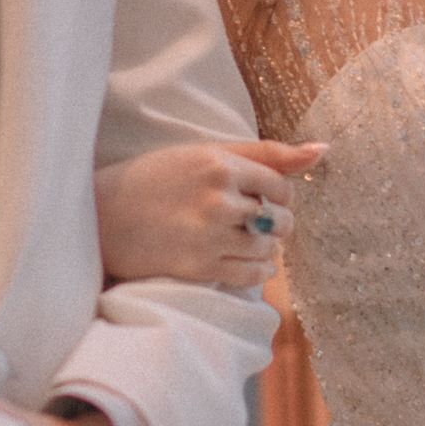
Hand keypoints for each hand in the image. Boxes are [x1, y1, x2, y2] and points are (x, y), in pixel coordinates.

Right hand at [96, 140, 322, 288]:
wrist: (100, 216)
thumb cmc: (155, 178)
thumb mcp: (204, 152)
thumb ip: (264, 152)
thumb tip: (324, 149)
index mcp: (219, 164)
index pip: (280, 186)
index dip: (278, 196)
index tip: (264, 198)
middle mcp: (218, 200)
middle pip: (278, 220)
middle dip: (275, 223)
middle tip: (254, 221)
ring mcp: (209, 237)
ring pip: (267, 248)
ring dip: (263, 247)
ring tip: (241, 239)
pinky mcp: (199, 268)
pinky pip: (250, 276)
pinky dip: (255, 271)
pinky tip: (239, 260)